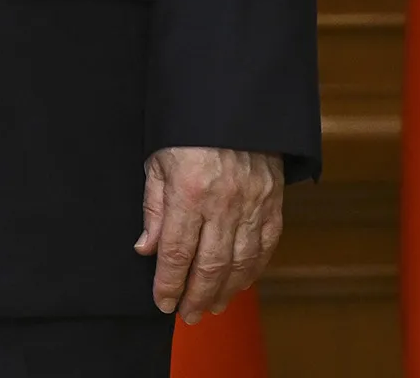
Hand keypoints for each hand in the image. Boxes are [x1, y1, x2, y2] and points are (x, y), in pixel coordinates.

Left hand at [136, 146, 283, 322]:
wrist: (235, 105)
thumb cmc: (188, 130)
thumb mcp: (158, 161)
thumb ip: (154, 207)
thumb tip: (147, 249)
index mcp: (189, 193)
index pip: (177, 253)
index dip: (169, 284)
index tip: (162, 302)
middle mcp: (223, 204)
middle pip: (210, 266)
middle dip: (196, 296)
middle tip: (187, 315)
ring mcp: (252, 206)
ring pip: (240, 263)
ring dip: (225, 291)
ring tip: (211, 306)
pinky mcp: (272, 204)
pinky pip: (264, 247)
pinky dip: (252, 271)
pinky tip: (239, 283)